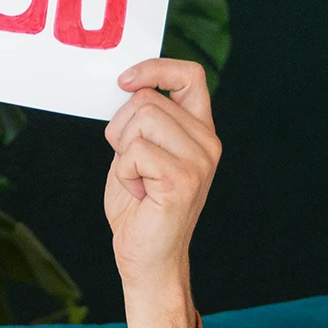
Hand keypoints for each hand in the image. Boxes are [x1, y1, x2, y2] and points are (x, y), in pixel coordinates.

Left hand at [103, 58, 221, 327]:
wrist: (146, 259)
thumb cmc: (138, 209)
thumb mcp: (135, 155)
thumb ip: (140, 122)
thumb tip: (128, 85)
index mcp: (199, 131)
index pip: (190, 76)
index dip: (156, 68)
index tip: (124, 81)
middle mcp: (206, 142)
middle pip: (148, 99)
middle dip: (121, 128)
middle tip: (128, 165)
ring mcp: (199, 160)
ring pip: (141, 120)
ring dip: (122, 152)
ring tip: (136, 180)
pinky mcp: (183, 179)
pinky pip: (135, 151)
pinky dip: (124, 173)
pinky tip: (138, 194)